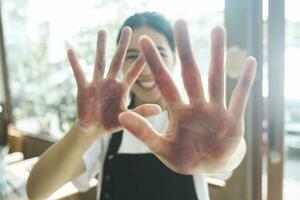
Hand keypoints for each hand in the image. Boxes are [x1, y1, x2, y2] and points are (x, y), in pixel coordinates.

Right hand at [68, 27, 159, 133]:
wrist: (92, 129)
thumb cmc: (111, 122)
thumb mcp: (126, 116)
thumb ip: (140, 112)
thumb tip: (159, 109)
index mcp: (122, 88)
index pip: (133, 72)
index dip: (141, 61)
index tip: (149, 47)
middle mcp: (110, 82)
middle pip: (118, 60)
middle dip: (122, 46)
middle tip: (128, 28)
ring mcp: (97, 83)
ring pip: (100, 62)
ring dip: (101, 47)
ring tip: (103, 30)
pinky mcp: (84, 88)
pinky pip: (79, 74)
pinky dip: (75, 63)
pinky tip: (71, 50)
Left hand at [119, 20, 256, 173]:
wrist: (209, 167)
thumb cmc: (185, 157)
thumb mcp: (161, 147)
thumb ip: (143, 133)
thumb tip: (121, 117)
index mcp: (178, 111)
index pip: (164, 83)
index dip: (154, 63)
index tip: (144, 41)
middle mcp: (196, 105)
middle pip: (190, 73)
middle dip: (185, 49)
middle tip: (180, 23)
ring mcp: (215, 110)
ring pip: (216, 79)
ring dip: (217, 56)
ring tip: (217, 29)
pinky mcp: (233, 120)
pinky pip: (240, 98)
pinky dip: (246, 81)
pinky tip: (250, 62)